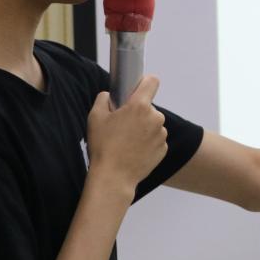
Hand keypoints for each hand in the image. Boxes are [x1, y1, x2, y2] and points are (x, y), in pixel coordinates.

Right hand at [85, 75, 167, 194]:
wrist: (113, 177)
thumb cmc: (103, 146)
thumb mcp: (95, 117)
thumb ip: (103, 99)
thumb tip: (109, 96)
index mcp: (139, 106)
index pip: (152, 81)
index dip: (144, 83)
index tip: (137, 89)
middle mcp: (155, 118)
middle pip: (148, 107)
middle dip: (138, 113)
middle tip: (122, 125)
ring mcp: (161, 134)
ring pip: (152, 124)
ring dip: (143, 128)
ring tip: (126, 141)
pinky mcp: (163, 149)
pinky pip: (156, 139)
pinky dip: (147, 143)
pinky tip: (133, 151)